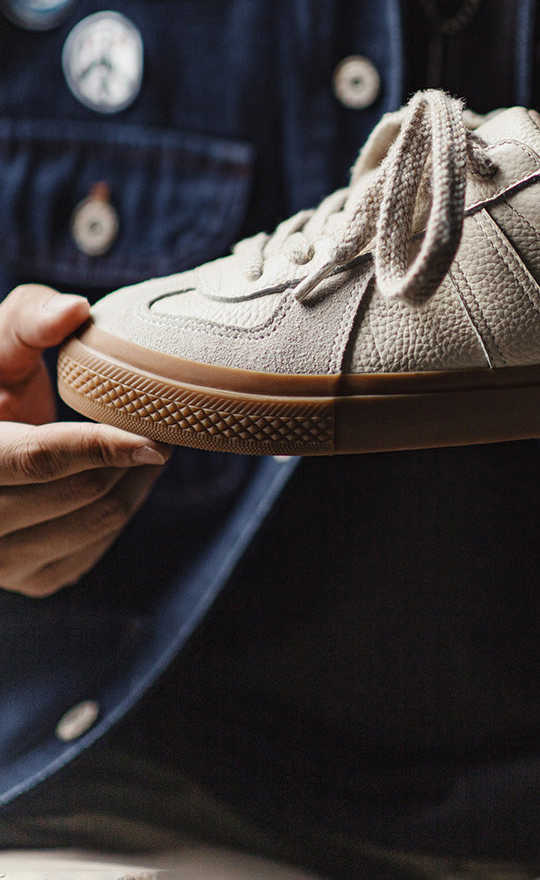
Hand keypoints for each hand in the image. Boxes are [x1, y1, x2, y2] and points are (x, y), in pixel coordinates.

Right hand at [0, 284, 169, 596]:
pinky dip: (123, 503)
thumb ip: (26, 319)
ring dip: (136, 478)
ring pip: (96, 520)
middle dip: (130, 453)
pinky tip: (122, 471)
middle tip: (160, 418)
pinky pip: (98, 544)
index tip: (153, 437)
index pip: (33, 460)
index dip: (96, 447)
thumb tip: (76, 311)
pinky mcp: (30, 581)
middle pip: (79, 492)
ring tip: (145, 439)